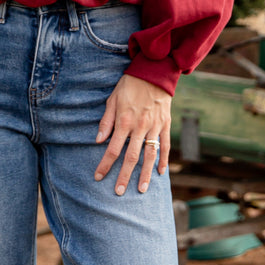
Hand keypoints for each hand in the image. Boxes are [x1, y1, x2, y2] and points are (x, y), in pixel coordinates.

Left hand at [94, 73, 171, 195]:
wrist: (154, 72)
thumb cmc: (130, 85)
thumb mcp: (112, 99)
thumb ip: (106, 121)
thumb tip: (98, 140)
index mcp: (124, 121)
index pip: (113, 149)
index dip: (105, 164)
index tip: (98, 177)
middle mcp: (140, 127)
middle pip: (131, 157)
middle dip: (124, 176)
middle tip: (119, 192)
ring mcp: (155, 127)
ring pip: (150, 155)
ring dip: (146, 174)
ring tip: (142, 190)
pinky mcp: (166, 124)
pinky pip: (166, 145)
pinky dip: (164, 160)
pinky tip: (161, 173)